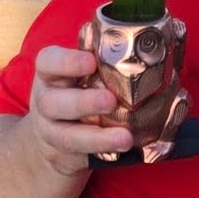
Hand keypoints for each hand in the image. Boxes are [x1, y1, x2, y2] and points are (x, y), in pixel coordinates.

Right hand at [26, 46, 132, 175]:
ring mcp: (51, 133)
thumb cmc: (74, 95)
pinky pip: (81, 157)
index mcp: (50, 76)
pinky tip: (124, 150)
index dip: (67, 61)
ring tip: (125, 137)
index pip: (48, 62)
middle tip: (110, 100)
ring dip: (97, 137)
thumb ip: (101, 60)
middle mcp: (45, 103)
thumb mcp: (77, 76)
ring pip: (66, 136)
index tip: (91, 61)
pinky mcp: (63, 157)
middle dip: (82, 102)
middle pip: (52, 103)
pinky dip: (103, 154)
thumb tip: (153, 40)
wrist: (46, 140)